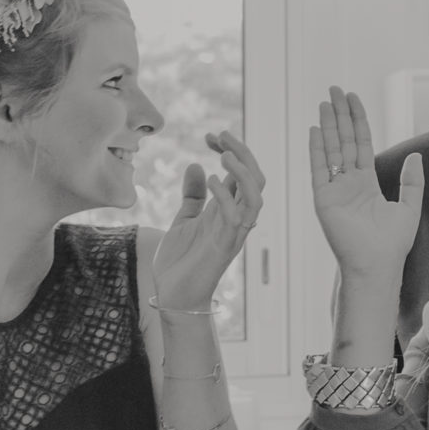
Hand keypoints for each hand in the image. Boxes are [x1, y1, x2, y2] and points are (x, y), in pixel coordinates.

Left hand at [152, 130, 264, 312]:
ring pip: (255, 196)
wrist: (174, 295)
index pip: (241, 172)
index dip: (230, 150)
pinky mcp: (224, 245)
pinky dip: (226, 196)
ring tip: (224, 154)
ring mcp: (233, 232)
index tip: (211, 136)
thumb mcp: (183, 219)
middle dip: (242, 153)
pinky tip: (209, 180)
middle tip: (221, 134)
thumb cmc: (180, 261)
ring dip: (243, 172)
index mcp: (228, 209)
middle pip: (255, 178)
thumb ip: (192, 195)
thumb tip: (196, 164)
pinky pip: (236, 218)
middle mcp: (236, 218)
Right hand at [311, 88, 422, 284]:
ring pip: (330, 149)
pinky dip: (317, 149)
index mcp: (366, 183)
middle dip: (339, 115)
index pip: (360, 144)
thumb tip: (415, 156)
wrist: (378, 264)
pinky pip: (318, 169)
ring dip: (327, 125)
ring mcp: (333, 189)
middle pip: (342, 141)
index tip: (352, 99)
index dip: (357, 120)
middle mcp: (347, 183)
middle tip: (334, 89)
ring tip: (325, 102)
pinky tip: (315, 129)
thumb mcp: (409, 207)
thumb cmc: (393, 243)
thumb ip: (412, 181)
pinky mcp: (323, 198)